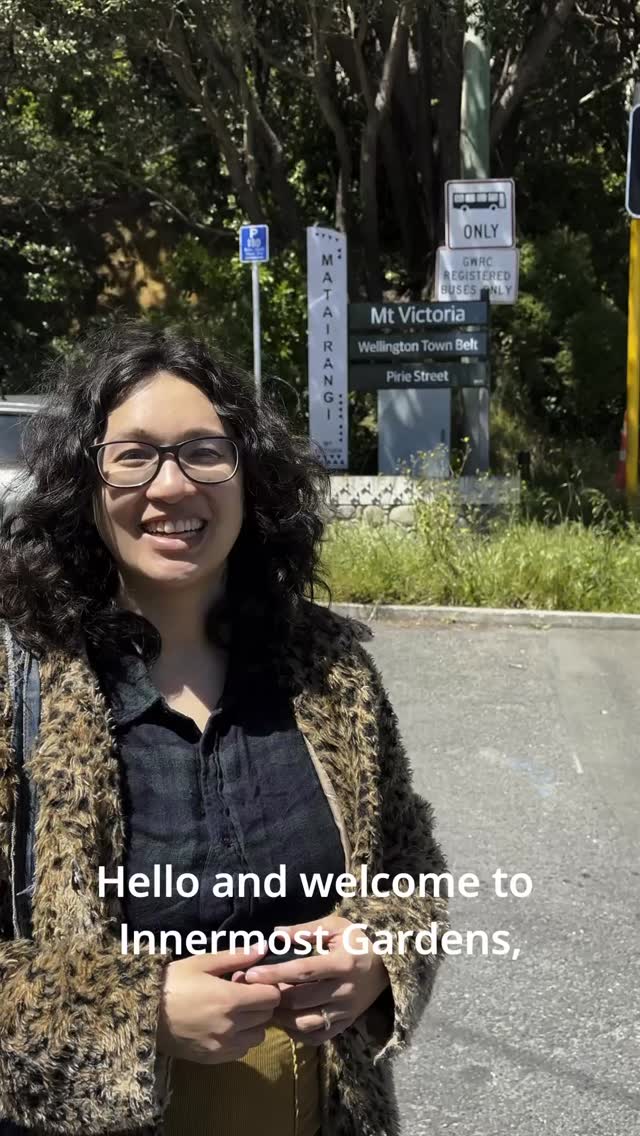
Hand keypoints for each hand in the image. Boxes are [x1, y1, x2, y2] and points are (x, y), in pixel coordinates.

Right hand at [155, 946, 280, 1063]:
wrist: (142, 1014)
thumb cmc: (173, 982)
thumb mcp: (202, 962)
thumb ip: (236, 956)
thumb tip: (263, 948)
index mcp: (231, 999)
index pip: (271, 997)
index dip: (266, 986)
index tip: (253, 982)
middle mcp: (231, 1026)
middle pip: (267, 1016)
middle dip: (260, 1003)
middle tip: (242, 994)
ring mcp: (223, 1046)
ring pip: (257, 1036)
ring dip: (253, 1024)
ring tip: (235, 1012)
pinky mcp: (213, 1059)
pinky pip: (241, 1051)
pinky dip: (240, 1040)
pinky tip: (225, 1027)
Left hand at [240, 917, 390, 1045]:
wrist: (386, 966)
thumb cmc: (357, 941)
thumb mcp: (336, 927)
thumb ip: (305, 931)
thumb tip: (274, 935)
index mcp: (343, 963)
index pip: (304, 971)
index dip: (276, 973)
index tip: (252, 975)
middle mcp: (345, 990)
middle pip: (301, 999)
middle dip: (274, 996)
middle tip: (254, 991)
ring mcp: (345, 1011)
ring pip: (306, 1022)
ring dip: (282, 1017)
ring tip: (267, 1006)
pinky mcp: (345, 1024)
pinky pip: (317, 1037)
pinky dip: (297, 1032)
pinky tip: (285, 1021)